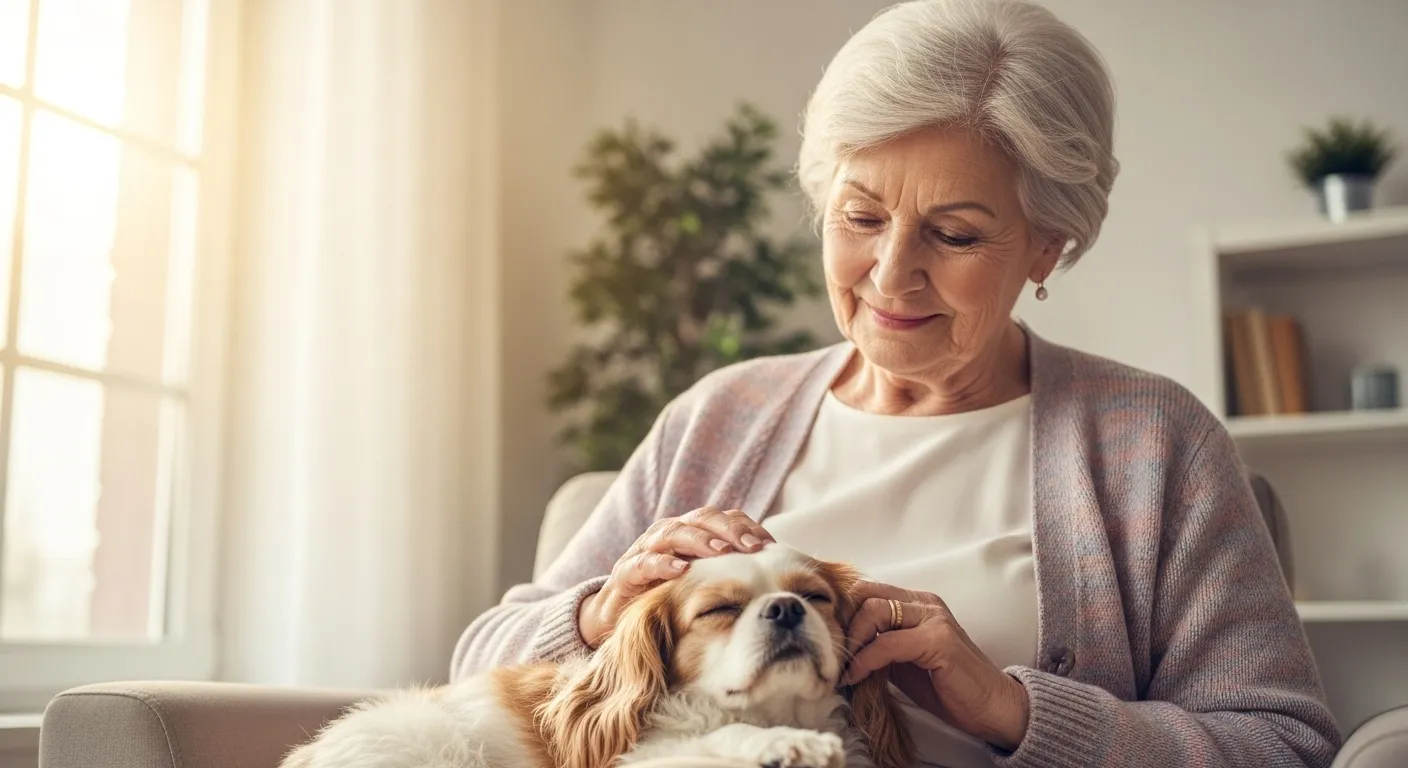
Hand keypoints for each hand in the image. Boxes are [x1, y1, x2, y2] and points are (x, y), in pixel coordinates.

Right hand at [578, 506, 773, 647]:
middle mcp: (670, 534)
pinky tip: (681, 569)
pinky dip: (662, 563)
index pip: (723, 519)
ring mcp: (646, 550)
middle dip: (730, 531)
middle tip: (754, 548)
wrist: (619, 620)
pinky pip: (643, 562)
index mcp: (692, 532)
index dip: (747, 527)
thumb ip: (729, 573)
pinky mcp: (625, 572)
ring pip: (674, 533)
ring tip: (722, 553)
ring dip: (700, 541)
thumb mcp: (700, 583)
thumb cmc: (668, 597)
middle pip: (703, 519)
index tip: (771, 545)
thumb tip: (776, 572)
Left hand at [840, 581, 1030, 751]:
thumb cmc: (947, 686)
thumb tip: (841, 646)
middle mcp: (925, 603)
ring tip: (844, 667)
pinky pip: (888, 643)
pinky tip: (857, 676)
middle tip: (833, 653)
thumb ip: (878, 645)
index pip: (866, 590)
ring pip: (874, 611)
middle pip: (865, 594)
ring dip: (852, 641)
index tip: (830, 640)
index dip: (842, 613)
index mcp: (916, 603)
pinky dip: (866, 659)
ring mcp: (934, 619)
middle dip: (843, 624)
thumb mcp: (903, 661)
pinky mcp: (939, 641)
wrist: (991, 706)